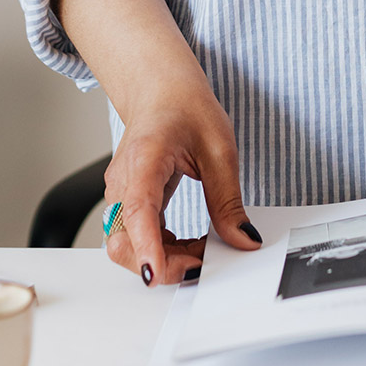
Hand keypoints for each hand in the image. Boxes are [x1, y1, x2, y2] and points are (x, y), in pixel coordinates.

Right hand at [53, 0, 262, 285]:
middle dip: (161, 263)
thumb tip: (244, 240)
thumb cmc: (186, 111)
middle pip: (123, 241)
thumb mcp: (220, 153)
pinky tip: (188, 242)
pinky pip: (136, 239)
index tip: (157, 274)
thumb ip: (229, 201)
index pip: (139, 211)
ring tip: (201, 249)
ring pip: (127, 247)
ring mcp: (121, 196)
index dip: (147, 246)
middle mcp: (123, 183)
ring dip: (163, 259)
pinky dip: (161, 250)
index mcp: (144, 160)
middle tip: (204, 260)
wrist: (162, 92)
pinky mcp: (127, 205)